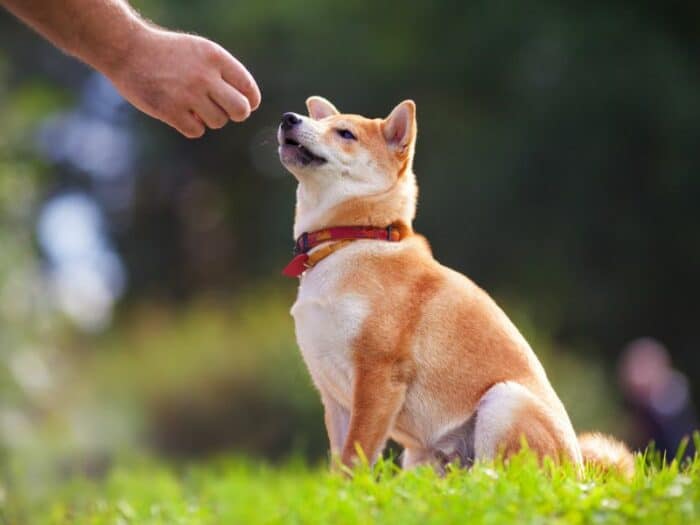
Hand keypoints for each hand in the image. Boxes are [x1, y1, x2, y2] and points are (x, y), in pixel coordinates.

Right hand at [107, 26, 260, 137]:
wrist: (126, 50)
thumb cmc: (168, 53)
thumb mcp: (200, 51)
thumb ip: (224, 72)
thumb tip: (248, 103)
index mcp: (215, 57)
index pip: (248, 88)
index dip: (250, 101)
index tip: (245, 104)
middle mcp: (204, 76)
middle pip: (240, 110)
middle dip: (236, 114)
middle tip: (224, 110)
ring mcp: (187, 94)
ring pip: (218, 122)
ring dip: (209, 119)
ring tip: (193, 105)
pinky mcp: (170, 111)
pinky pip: (196, 131)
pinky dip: (191, 126)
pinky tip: (180, 113)